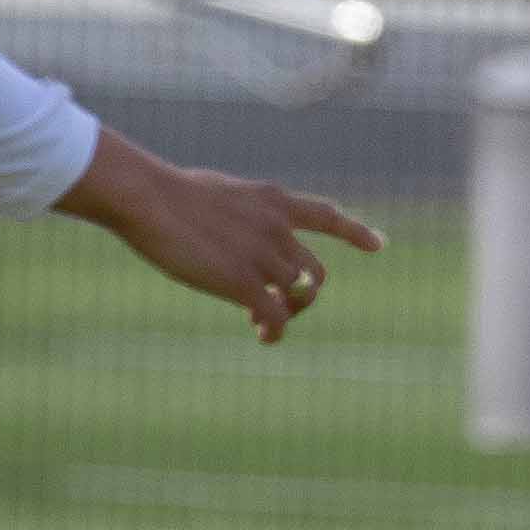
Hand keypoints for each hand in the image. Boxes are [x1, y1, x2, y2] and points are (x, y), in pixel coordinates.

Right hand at [59, 134, 389, 342]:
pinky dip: (273, 331)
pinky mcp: (244, 282)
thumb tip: (231, 234)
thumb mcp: (218, 193)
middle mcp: (278, 228)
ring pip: (299, 296)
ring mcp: (264, 255)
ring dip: (285, 314)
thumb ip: (238, 214)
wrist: (149, 199)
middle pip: (314, 272)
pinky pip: (274, 317)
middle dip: (302, 295)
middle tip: (277, 307)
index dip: (355, 232)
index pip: (326, 216)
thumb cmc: (167, 193)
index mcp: (273, 201)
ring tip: (260, 322)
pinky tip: (262, 337)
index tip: (379, 245)